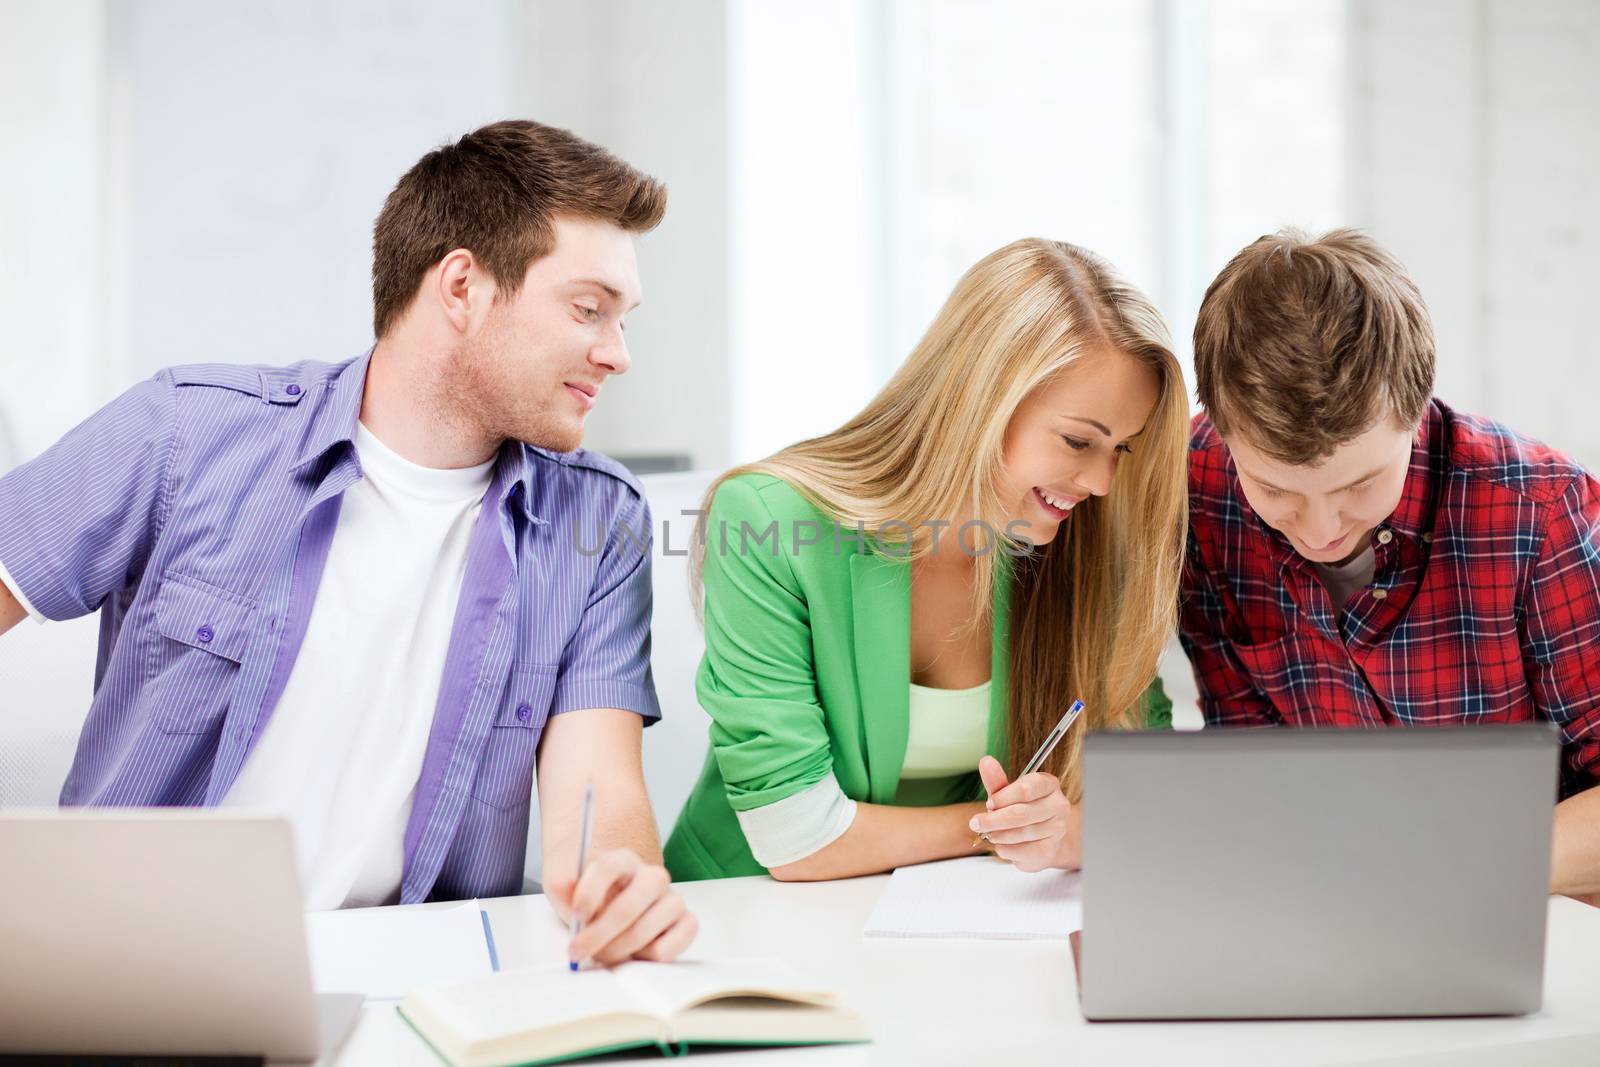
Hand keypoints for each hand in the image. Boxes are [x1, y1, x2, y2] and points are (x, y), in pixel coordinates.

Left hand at [547, 849, 698, 966]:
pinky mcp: (685, 923)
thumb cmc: (589, 897)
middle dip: (600, 934)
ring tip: (602, 954)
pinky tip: (633, 953)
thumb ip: (561, 883)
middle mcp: (652, 876)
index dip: (590, 893)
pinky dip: (648, 957)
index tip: (576, 916)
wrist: (613, 907)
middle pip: (629, 904)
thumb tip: (566, 886)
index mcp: (623, 860)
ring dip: (619, 949)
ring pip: (647, 928)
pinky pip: (671, 945)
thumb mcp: (565, 884)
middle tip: (578, 950)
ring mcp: (671, 899)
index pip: (608, 867)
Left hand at [970, 755, 1081, 872]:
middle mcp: (1058, 805)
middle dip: (993, 820)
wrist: (1037, 839)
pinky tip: (1000, 845)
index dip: (1003, 798)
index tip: (989, 803)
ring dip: (998, 835)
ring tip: (989, 833)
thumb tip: (986, 761)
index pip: (1026, 788)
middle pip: (1021, 813)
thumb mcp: (1006, 794)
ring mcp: (1058, 828)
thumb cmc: (1020, 811)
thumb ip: (996, 780)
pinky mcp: (1051, 849)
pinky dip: (1006, 849)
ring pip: (1021, 833)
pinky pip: (1024, 851)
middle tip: (976, 823)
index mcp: (1048, 784)